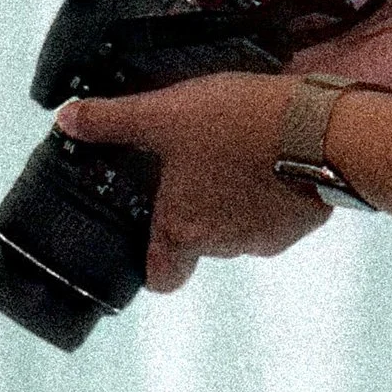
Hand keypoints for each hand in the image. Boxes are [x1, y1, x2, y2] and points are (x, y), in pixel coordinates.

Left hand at [52, 67, 331, 296]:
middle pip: (199, 242)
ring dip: (236, 198)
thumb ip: (115, 120)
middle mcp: (222, 245)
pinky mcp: (302, 223)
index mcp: (183, 229)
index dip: (152, 260)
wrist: (323, 131)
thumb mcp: (167, 113)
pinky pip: (278, 215)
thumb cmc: (242, 127)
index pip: (159, 278)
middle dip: (197, 208)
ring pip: (240, 226)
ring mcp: (266, 238)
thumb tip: (68, 118)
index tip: (151, 231)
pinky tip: (273, 153)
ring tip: (238, 150)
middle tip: (197, 163)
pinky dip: (272, 191)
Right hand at [194, 0, 391, 111]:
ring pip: (223, 77)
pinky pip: (249, 107)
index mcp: (284, 23)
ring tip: (205, 21)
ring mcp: (279, 90)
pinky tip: (217, 69)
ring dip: (204, 54)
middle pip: (216, 43)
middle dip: (199, 18)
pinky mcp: (290, 117)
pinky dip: (227, 91)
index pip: (230, 8)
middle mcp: (275, 58)